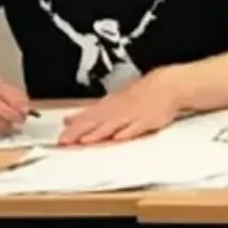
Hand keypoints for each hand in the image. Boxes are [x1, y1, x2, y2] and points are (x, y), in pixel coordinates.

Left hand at [59, 73, 184, 144]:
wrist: (167, 85)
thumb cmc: (140, 93)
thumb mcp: (114, 100)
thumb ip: (94, 112)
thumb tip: (70, 119)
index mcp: (109, 105)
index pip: (88, 116)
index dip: (73, 126)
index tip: (60, 135)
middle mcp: (118, 110)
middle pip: (95, 122)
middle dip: (79, 132)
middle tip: (64, 141)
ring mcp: (133, 116)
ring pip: (113, 125)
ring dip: (98, 133)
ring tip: (85, 141)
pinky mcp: (148, 121)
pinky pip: (136, 127)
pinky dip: (127, 132)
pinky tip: (118, 138)